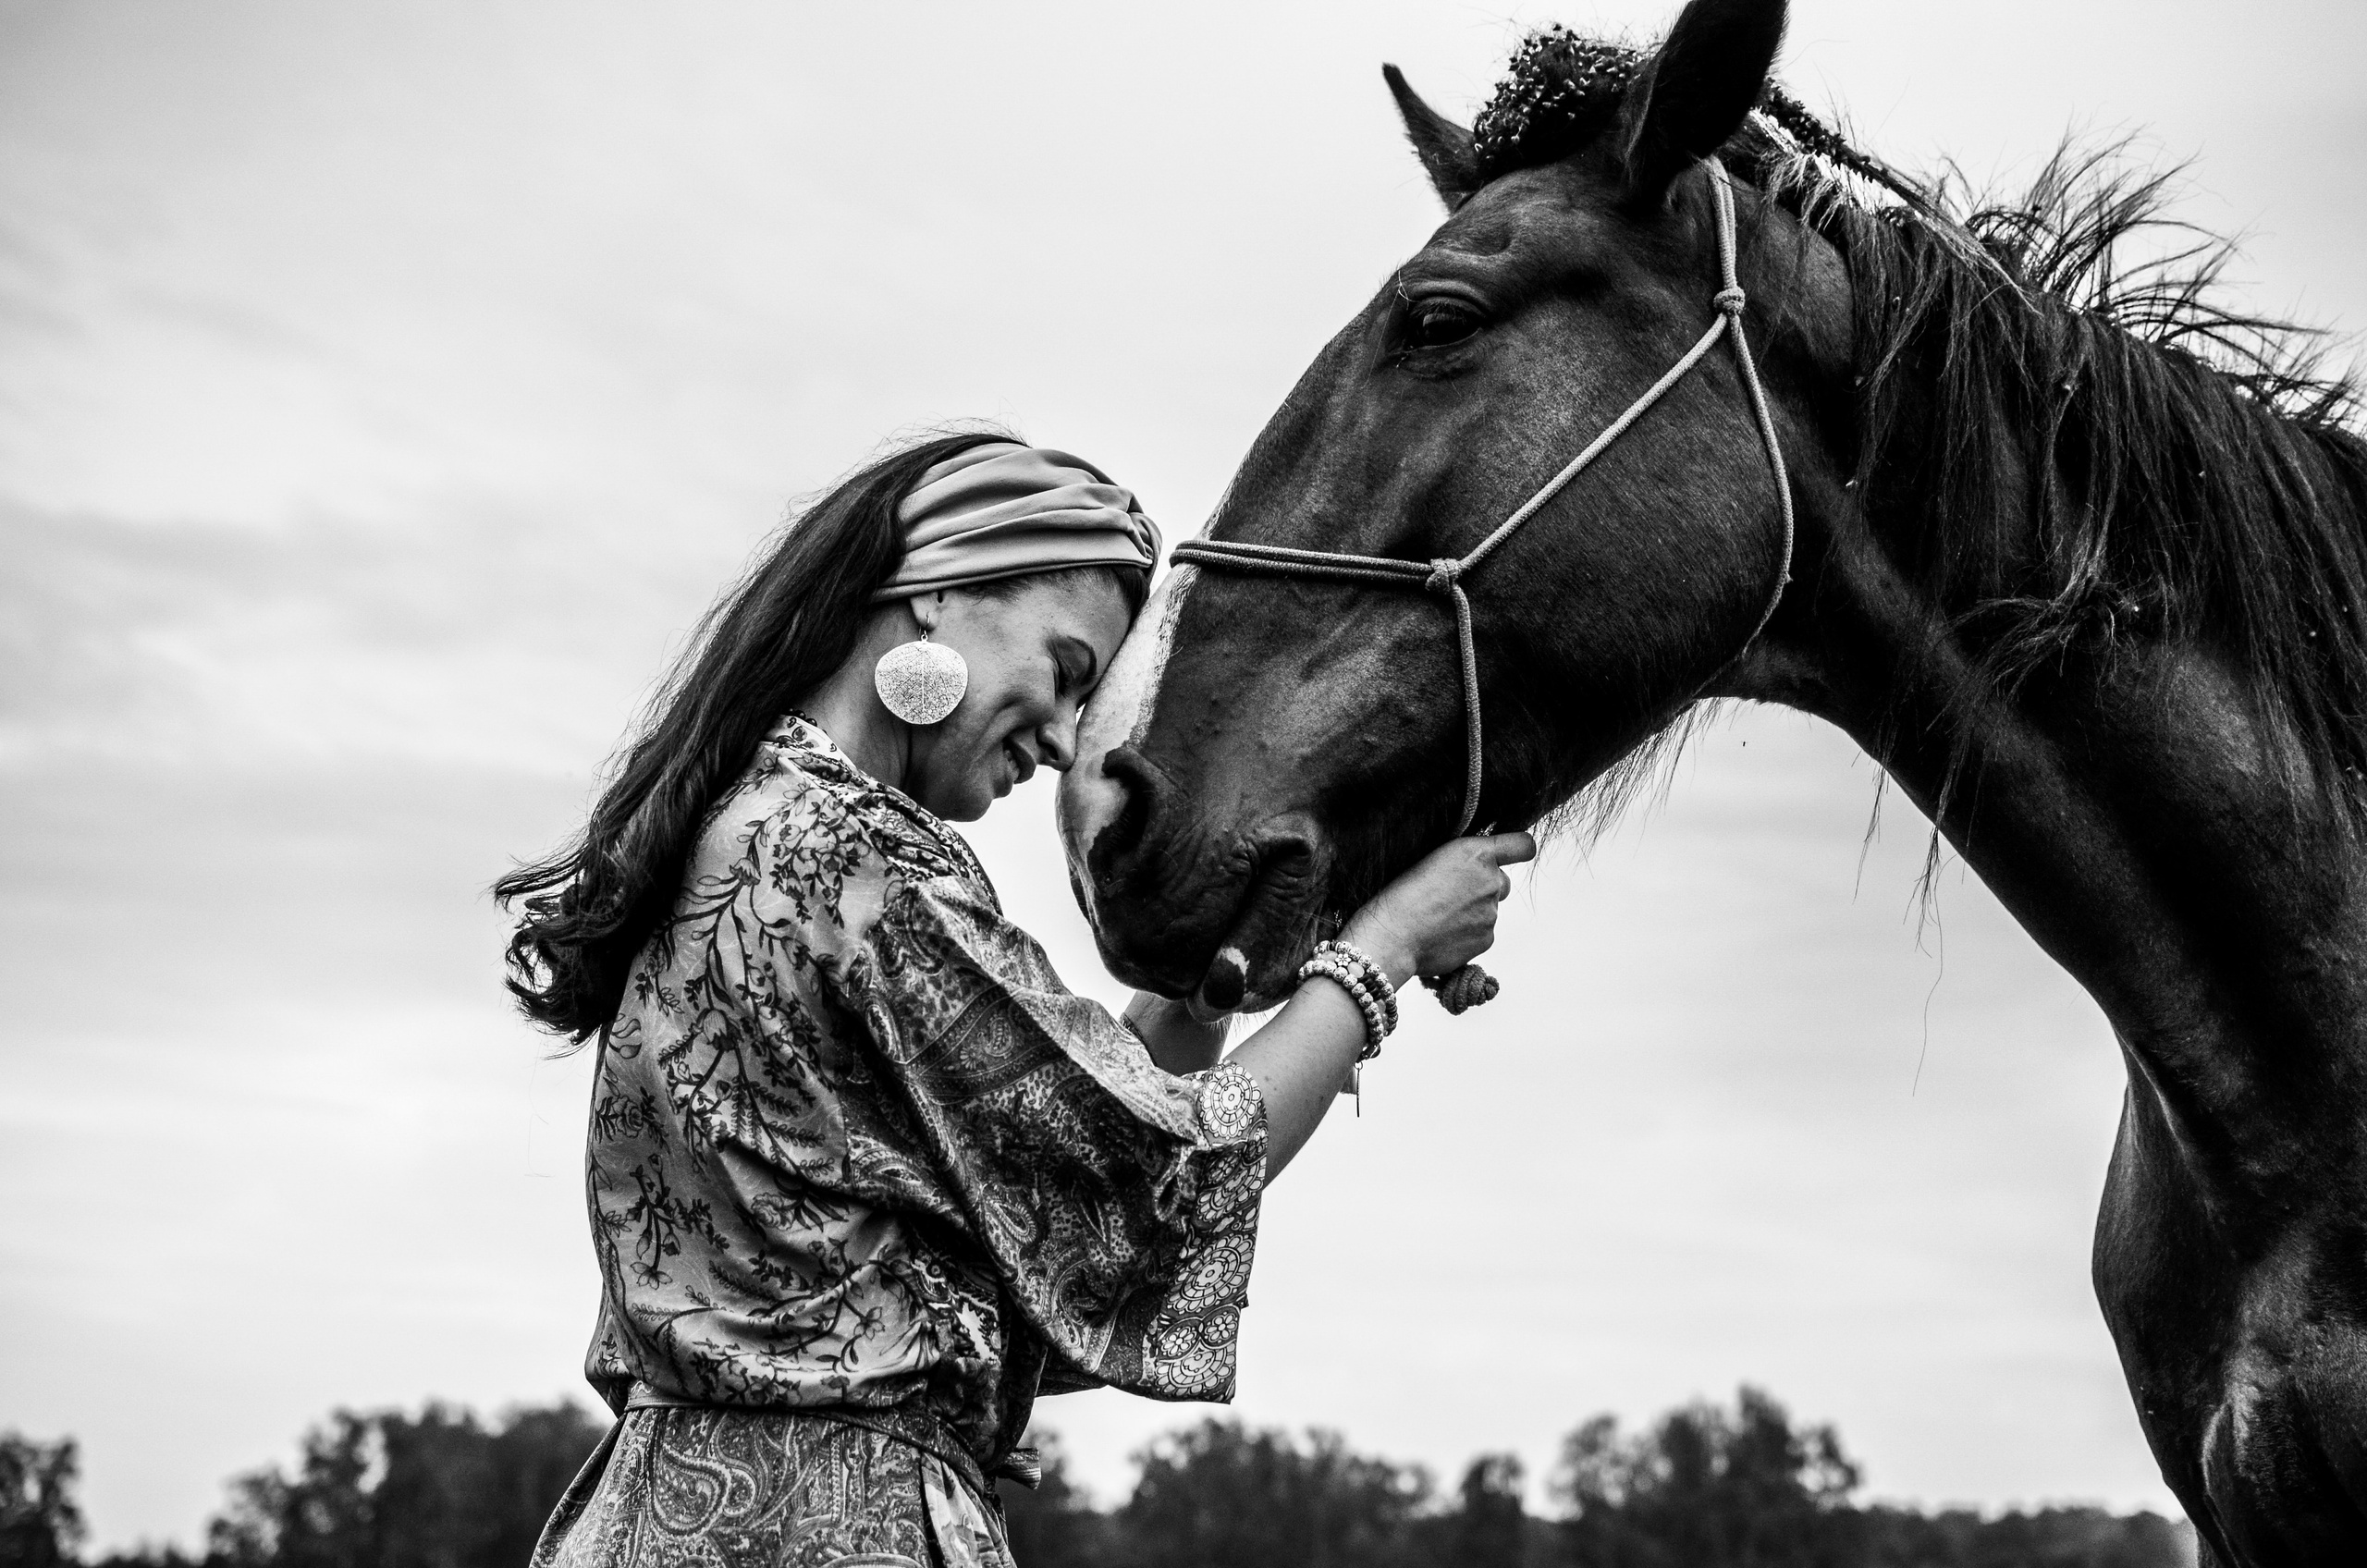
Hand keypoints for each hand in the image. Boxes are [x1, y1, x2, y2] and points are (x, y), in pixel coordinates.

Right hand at [1338, 831, 1536, 987]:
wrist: (1391, 935)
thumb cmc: (1400, 894)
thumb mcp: (1431, 859)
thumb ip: (1464, 861)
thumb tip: (1477, 869)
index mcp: (1476, 853)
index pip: (1522, 846)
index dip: (1517, 850)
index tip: (1510, 855)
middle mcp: (1490, 881)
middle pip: (1500, 882)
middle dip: (1483, 887)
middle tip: (1450, 895)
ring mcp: (1491, 913)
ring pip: (1488, 909)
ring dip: (1470, 912)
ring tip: (1436, 918)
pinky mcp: (1486, 939)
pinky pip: (1481, 933)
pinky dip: (1465, 934)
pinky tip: (1439, 934)